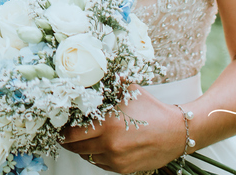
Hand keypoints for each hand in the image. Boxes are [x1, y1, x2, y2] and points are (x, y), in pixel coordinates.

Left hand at [60, 86, 186, 172]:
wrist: (176, 132)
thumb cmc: (152, 109)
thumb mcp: (128, 90)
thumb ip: (108, 83)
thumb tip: (90, 70)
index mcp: (108, 125)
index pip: (72, 133)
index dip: (62, 130)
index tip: (58, 124)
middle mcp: (110, 145)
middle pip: (75, 147)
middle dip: (67, 140)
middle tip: (64, 131)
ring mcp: (116, 159)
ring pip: (86, 156)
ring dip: (81, 148)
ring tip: (81, 137)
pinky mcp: (122, 169)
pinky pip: (99, 163)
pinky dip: (95, 155)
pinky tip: (98, 144)